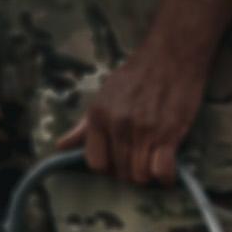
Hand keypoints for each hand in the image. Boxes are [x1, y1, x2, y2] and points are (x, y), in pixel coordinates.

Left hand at [56, 43, 206, 184]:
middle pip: (120, 173)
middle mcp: (118, 124)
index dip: (108, 167)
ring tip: (154, 161)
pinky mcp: (168, 135)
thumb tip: (61, 146)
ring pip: (140, 176)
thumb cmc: (137, 75)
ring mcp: (143, 131)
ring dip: (148, 176)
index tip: (118, 162)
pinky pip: (162, 172)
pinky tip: (168, 167)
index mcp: (99, 115)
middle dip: (130, 172)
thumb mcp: (105, 95)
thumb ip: (85, 126)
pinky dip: (166, 177)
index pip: (96, 163)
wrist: (171, 55)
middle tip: (140, 159)